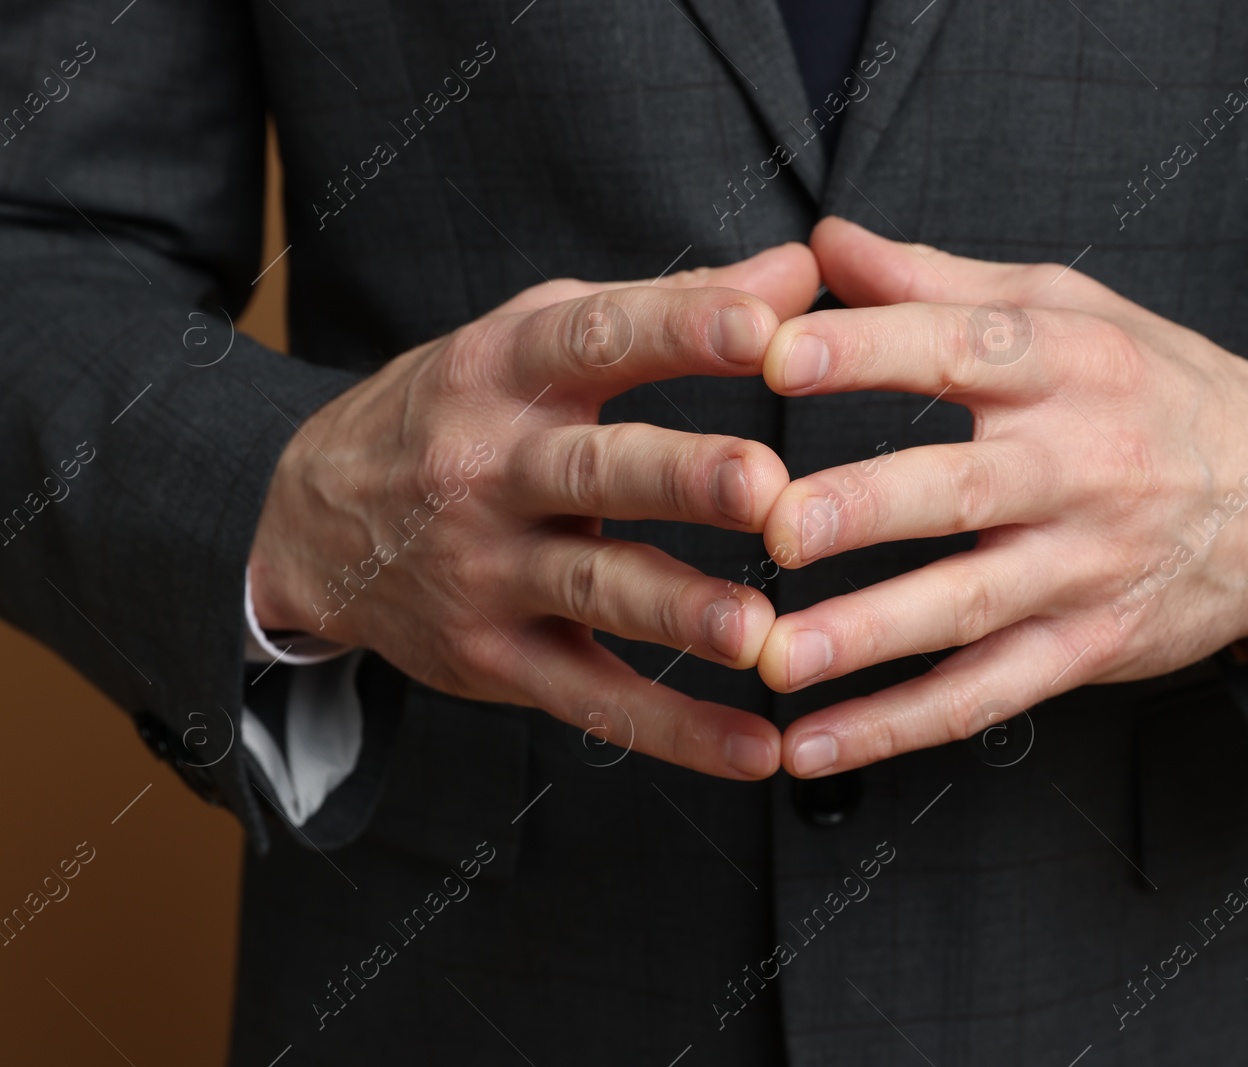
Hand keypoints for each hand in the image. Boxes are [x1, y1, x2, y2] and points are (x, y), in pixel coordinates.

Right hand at [248, 243, 819, 779]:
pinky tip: (755, 749)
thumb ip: (668, 307)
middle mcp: (487, 468)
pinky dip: (674, 731)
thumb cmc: (462, 410)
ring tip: (760, 632)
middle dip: (681, 478)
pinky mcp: (495, 659)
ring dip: (679, 613)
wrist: (312, 521)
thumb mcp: (534, 338)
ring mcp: (485, 571)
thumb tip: (802, 269)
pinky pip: (591, 699)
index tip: (765, 327)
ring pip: (593, 591)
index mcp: (502, 371)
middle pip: (594, 471)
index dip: (677, 330)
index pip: (594, 340)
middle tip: (767, 486)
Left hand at [757, 218, 1247, 777]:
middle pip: (965, 488)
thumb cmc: (1159, 388)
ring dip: (870, 636)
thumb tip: (823, 243)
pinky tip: (815, 743)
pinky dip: (902, 725)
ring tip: (777, 656)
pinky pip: (989, 694)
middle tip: (775, 524)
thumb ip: (936, 284)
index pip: (962, 347)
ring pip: (972, 605)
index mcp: (1066, 364)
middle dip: (867, 506)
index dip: (870, 348)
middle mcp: (1080, 465)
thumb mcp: (1069, 308)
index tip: (779, 353)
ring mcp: (1087, 565)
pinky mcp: (1089, 646)